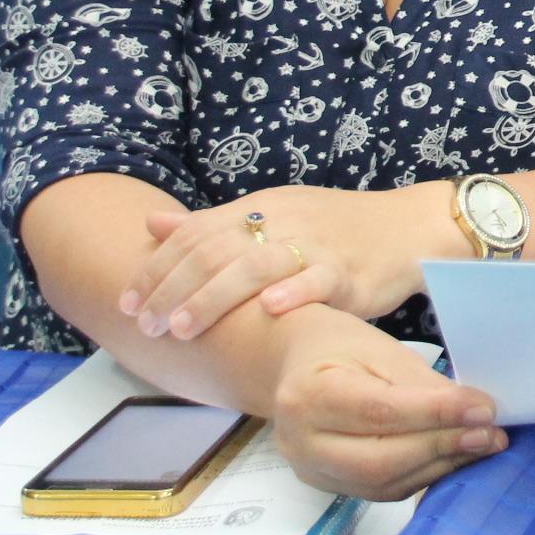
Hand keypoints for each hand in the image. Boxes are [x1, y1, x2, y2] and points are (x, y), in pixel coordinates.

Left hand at [122, 183, 463, 338]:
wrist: (407, 227)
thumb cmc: (336, 229)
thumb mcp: (272, 214)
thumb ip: (213, 224)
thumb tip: (152, 225)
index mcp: (260, 206)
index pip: (195, 233)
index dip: (157, 268)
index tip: (127, 302)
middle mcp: (282, 221)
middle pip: (215, 250)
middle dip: (172, 289)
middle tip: (144, 324)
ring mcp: (316, 245)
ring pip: (256, 265)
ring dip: (213, 297)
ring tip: (182, 327)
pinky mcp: (349, 270)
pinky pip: (318, 279)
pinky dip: (292, 293)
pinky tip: (267, 310)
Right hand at [268, 306, 507, 500]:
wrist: (292, 363)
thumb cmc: (335, 346)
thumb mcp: (378, 348)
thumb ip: (421, 384)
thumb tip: (473, 412)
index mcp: (308, 395)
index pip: (380, 411)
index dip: (436, 414)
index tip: (483, 409)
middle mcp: (302, 441)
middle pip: (380, 459)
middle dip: (443, 446)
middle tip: (490, 432)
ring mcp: (311, 470)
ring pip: (384, 482)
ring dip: (440, 464)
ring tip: (481, 444)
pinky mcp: (328, 485)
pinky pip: (382, 490)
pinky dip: (423, 474)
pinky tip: (454, 456)